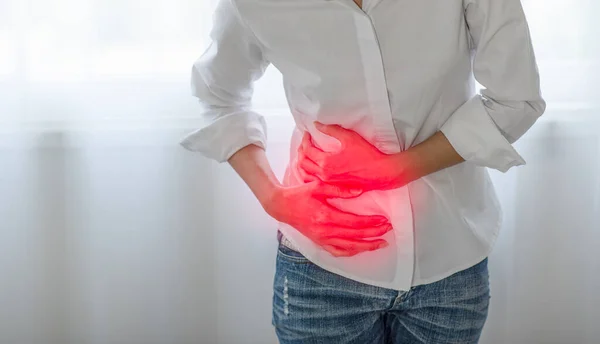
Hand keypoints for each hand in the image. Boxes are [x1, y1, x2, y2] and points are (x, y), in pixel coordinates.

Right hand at [264, 181, 391, 256]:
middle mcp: (324, 231)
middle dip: (374, 234)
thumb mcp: (318, 186)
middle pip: (355, 236)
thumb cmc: (299, 194)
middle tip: (388, 229)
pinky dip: (351, 252)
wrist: (282, 206)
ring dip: (366, 246)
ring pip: (349, 248)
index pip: (354, 223)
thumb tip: (359, 191)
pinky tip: (361, 249)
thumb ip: (339, 189)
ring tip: (381, 243)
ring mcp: (321, 239)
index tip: (383, 220)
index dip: (371, 223)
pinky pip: (337, 251)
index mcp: (325, 216)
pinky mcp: (319, 242)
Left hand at [298, 122, 412, 191]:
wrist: (381, 172)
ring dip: (303, 162)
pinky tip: (313, 166)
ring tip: (307, 153)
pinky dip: (309, 173)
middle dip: (301, 150)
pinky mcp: (333, 187)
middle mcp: (324, 175)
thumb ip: (331, 130)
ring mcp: (328, 183)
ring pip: (306, 174)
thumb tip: (317, 124)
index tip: (308, 133)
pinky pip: (314, 181)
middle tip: (306, 141)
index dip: (305, 139)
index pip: (307, 150)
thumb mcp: (349, 137)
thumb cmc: (367, 155)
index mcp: (326, 163)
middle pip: (303, 162)